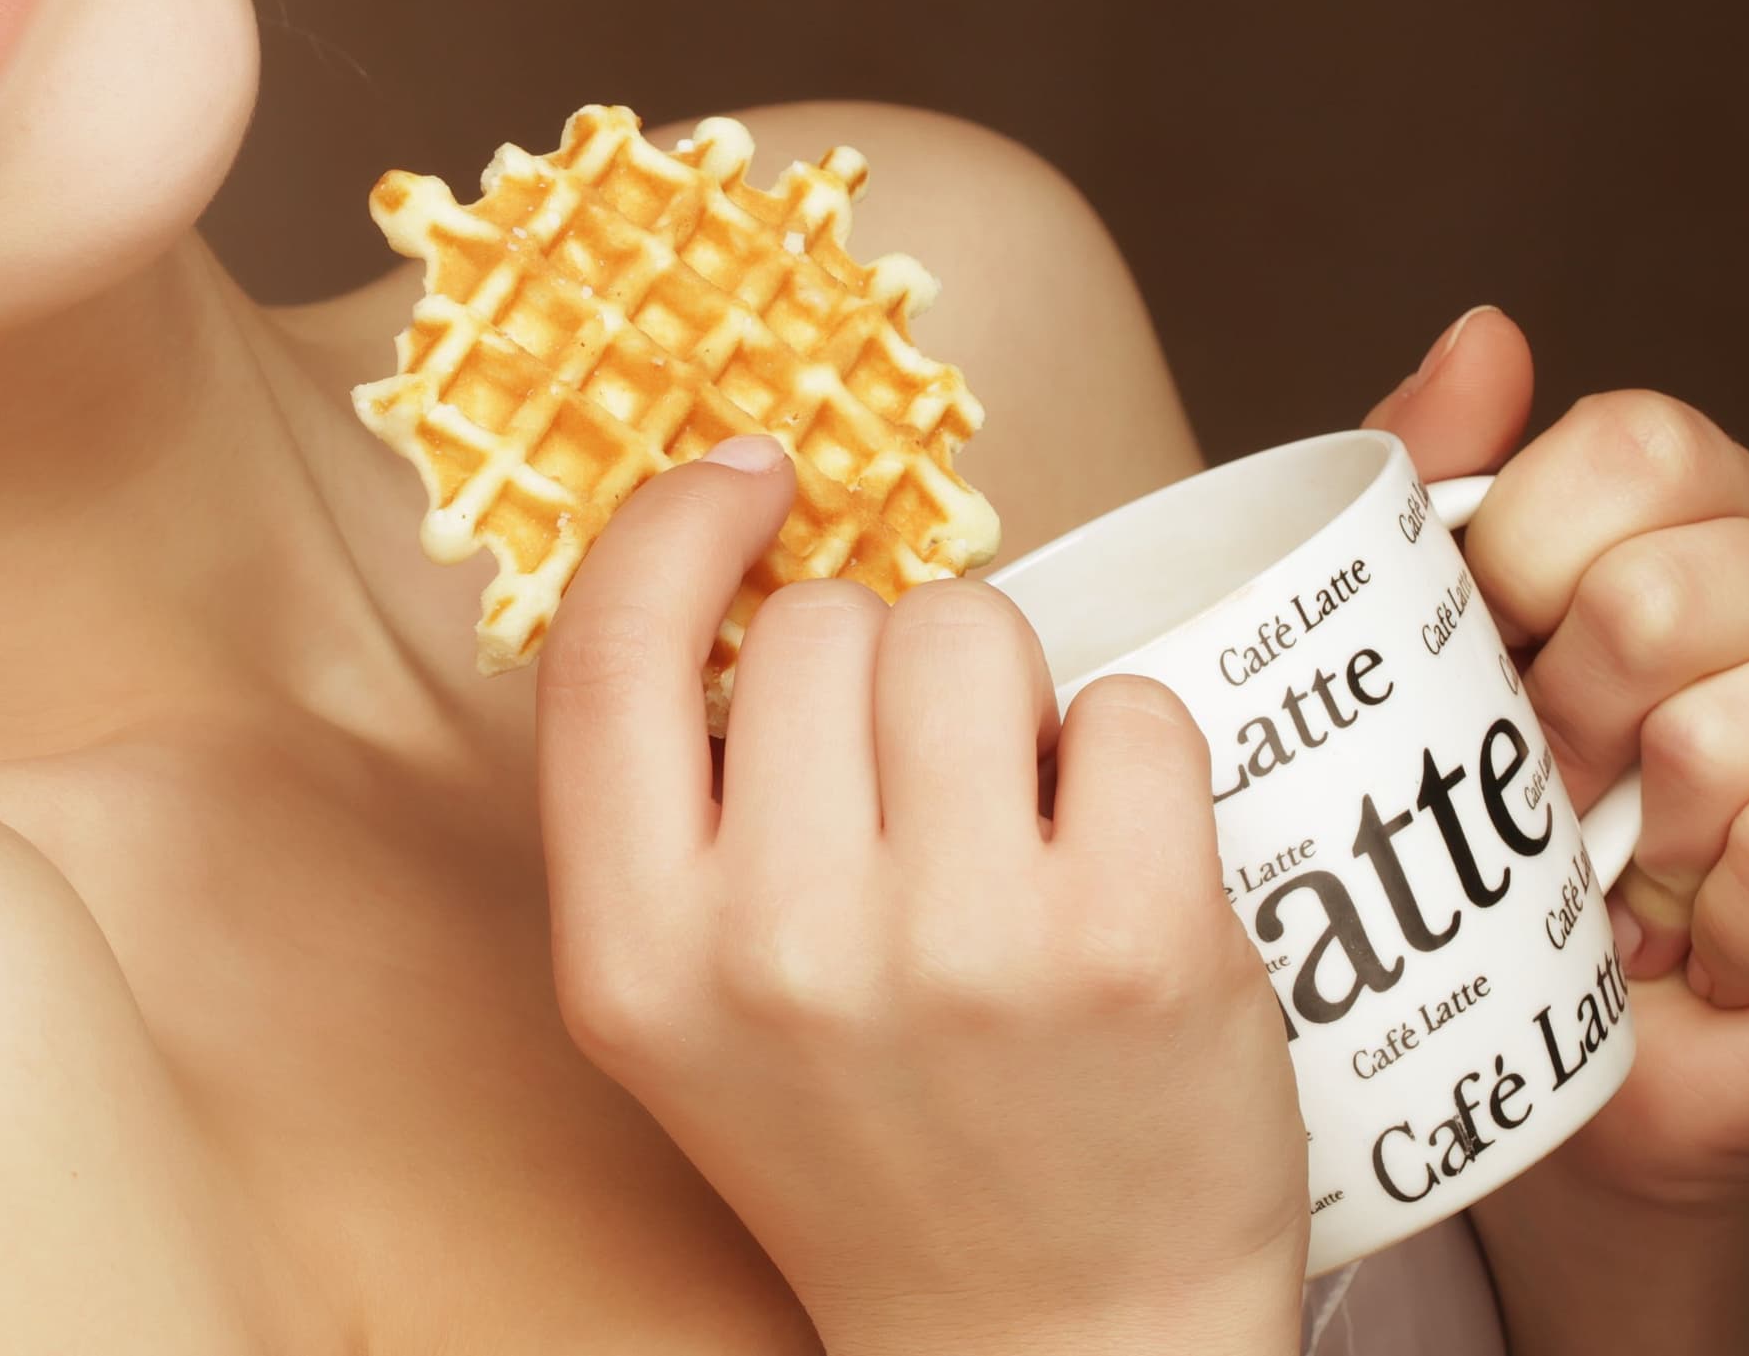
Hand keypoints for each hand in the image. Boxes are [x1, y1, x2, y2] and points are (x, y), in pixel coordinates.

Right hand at [538, 437, 1305, 1355]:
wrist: (1055, 1349)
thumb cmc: (875, 1141)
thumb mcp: (688, 1001)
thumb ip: (676, 801)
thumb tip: (735, 533)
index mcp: (636, 959)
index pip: (609, 649)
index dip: (680, 526)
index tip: (755, 480)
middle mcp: (779, 951)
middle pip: (830, 624)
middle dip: (888, 669)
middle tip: (927, 800)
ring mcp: (965, 947)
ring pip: (976, 632)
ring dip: (1012, 695)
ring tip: (1023, 827)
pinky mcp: (1140, 947)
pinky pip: (1133, 708)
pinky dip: (1138, 755)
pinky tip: (1120, 862)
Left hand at [1365, 311, 1748, 1213]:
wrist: (1549, 1035)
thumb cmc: (1489, 821)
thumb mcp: (1421, 634)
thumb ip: (1435, 474)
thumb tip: (1488, 335)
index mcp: (1709, 505)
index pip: (1631, 446)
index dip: (1521, 561)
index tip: (1491, 657)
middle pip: (1657, 592)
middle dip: (1559, 723)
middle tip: (1551, 797)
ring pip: (1717, 733)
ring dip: (1637, 836)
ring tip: (1632, 869)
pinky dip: (1723, 920)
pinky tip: (1712, 935)